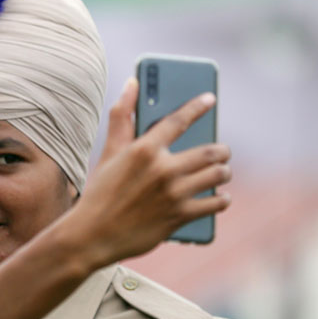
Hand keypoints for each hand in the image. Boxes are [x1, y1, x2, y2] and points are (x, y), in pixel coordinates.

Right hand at [77, 77, 230, 264]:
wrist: (92, 235)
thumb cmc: (100, 192)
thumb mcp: (109, 152)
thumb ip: (122, 116)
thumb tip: (131, 83)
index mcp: (144, 149)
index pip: (179, 120)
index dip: (197, 106)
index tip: (210, 98)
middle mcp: (162, 169)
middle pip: (211, 151)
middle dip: (222, 151)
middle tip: (222, 152)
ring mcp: (173, 194)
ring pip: (218, 175)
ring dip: (224, 172)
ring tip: (221, 173)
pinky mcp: (180, 216)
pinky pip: (216, 203)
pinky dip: (222, 199)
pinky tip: (220, 197)